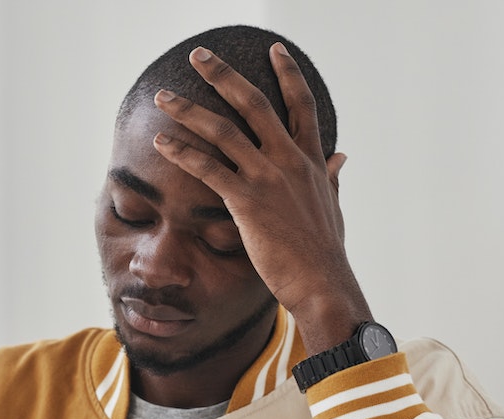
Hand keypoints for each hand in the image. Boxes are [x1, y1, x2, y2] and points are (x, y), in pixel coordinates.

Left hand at [151, 43, 371, 352]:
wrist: (323, 284)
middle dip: (224, 75)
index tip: (275, 49)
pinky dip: (182, 152)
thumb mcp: (333, 206)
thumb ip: (331, 177)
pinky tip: (161, 142)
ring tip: (163, 97)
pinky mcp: (246, 201)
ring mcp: (267, 178)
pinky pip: (208, 168)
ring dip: (188, 110)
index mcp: (310, 160)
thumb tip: (341, 155)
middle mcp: (289, 161)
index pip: (301, 105)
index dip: (289, 74)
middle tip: (199, 55)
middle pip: (254, 103)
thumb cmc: (325, 253)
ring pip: (223, 130)